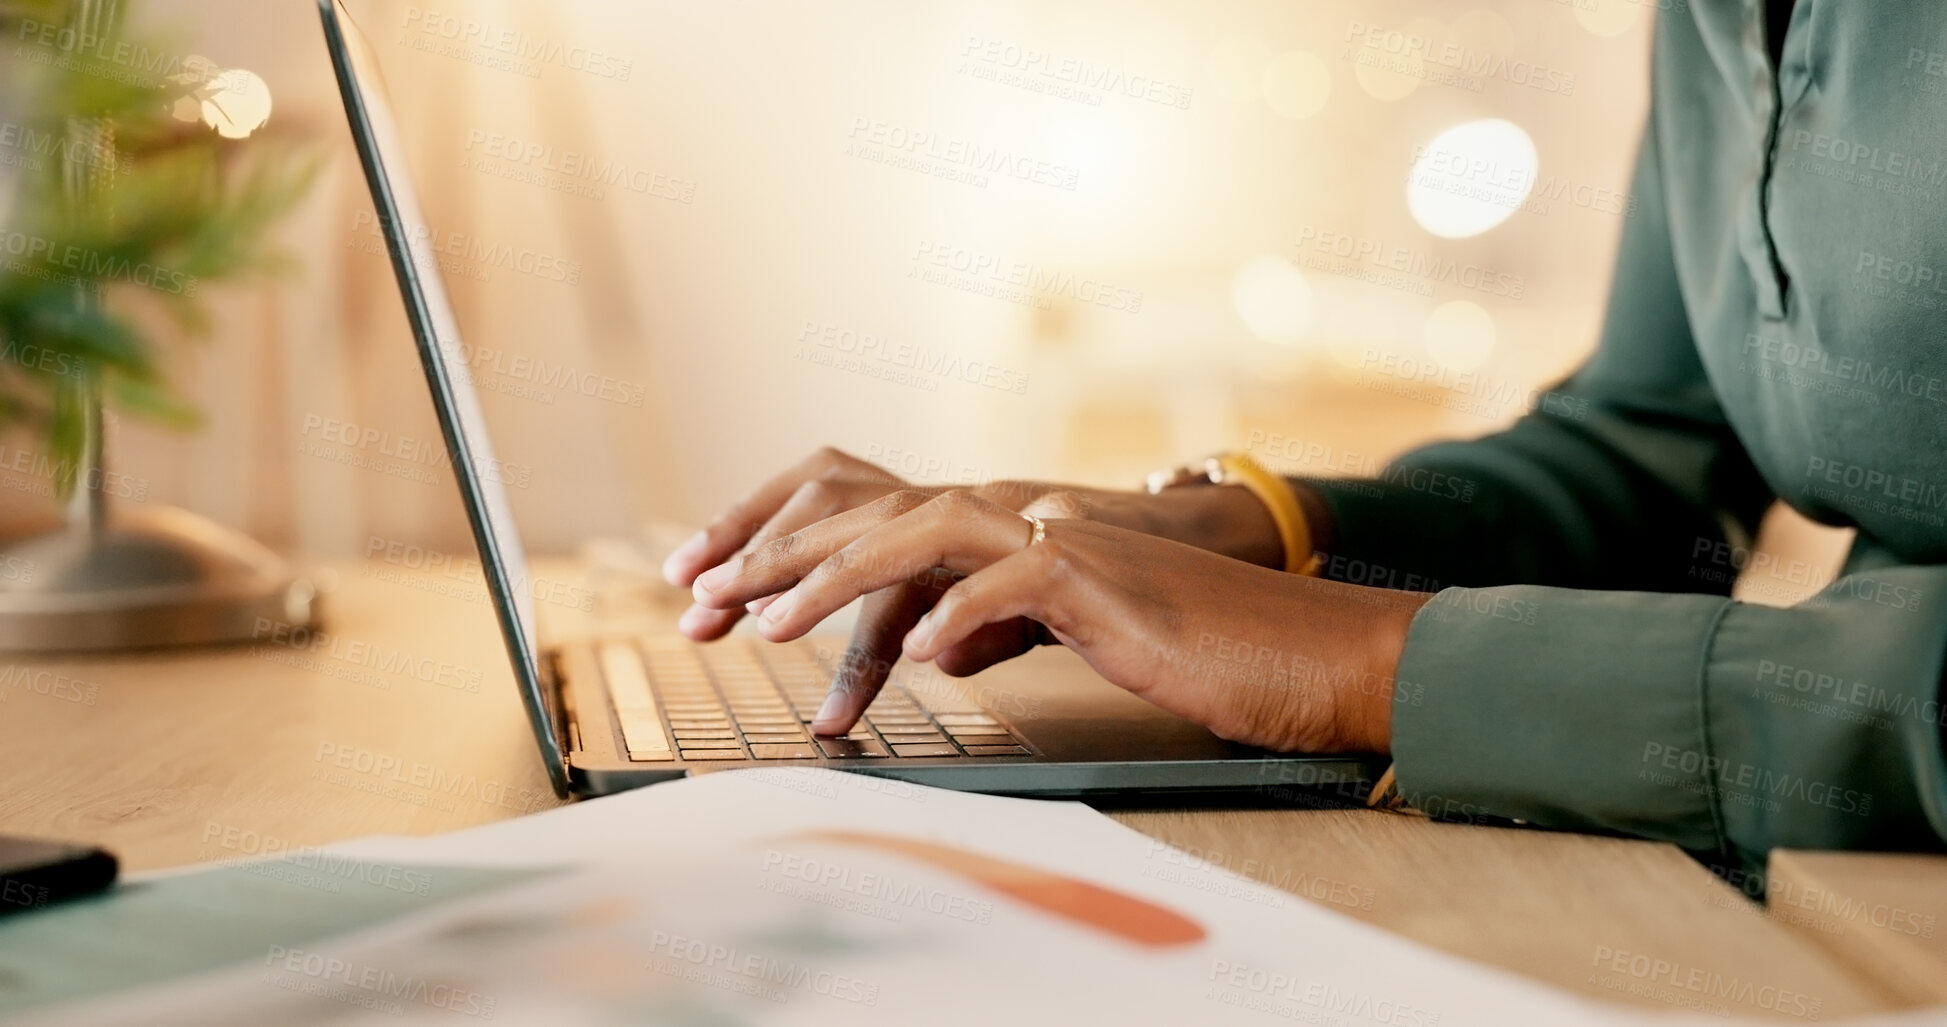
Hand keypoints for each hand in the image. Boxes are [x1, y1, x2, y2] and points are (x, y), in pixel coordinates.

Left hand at [663, 447, 1290, 712]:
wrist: (1301, 648)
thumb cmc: (1193, 647)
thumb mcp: (1070, 634)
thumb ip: (993, 622)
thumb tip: (926, 639)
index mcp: (1009, 531)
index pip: (878, 519)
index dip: (792, 544)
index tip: (719, 584)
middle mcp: (1024, 519)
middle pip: (878, 513)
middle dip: (780, 554)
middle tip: (702, 598)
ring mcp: (1062, 543)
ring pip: (926, 533)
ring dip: (840, 579)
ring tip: (772, 625)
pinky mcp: (1104, 583)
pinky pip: (1015, 586)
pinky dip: (960, 615)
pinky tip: (914, 658)